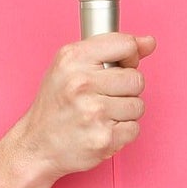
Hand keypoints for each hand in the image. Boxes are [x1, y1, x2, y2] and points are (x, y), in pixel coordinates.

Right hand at [0, 32, 156, 187]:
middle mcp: (82, 83)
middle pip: (137, 79)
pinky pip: (134, 129)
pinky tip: (103, 130)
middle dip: (127, 90)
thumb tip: (149, 42)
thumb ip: (110, 49)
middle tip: (105, 97)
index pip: (126, 45)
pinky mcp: (104, 138)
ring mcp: (94, 112)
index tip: (122, 66)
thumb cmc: (55, 105)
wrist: (37, 145)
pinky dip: (123, 132)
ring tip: (103, 115)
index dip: (130, 56)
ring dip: (125, 112)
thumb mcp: (71, 65)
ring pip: (138, 105)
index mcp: (73, 59)